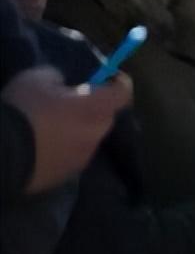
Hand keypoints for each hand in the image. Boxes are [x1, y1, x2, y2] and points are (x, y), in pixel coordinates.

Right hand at [2, 67, 131, 194]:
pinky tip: (41, 146)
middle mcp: (97, 135)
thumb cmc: (24, 110)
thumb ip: (57, 78)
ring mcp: (84, 158)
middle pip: (104, 116)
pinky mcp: (67, 175)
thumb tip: (62, 86)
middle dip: (91, 108)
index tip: (106, 77)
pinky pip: (71, 156)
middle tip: (67, 102)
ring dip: (76, 131)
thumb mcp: (36, 79)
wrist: (3, 153)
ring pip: (87, 138)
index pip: (124, 92)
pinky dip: (62, 149)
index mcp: (97, 109)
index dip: (118, 82)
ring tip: (49, 128)